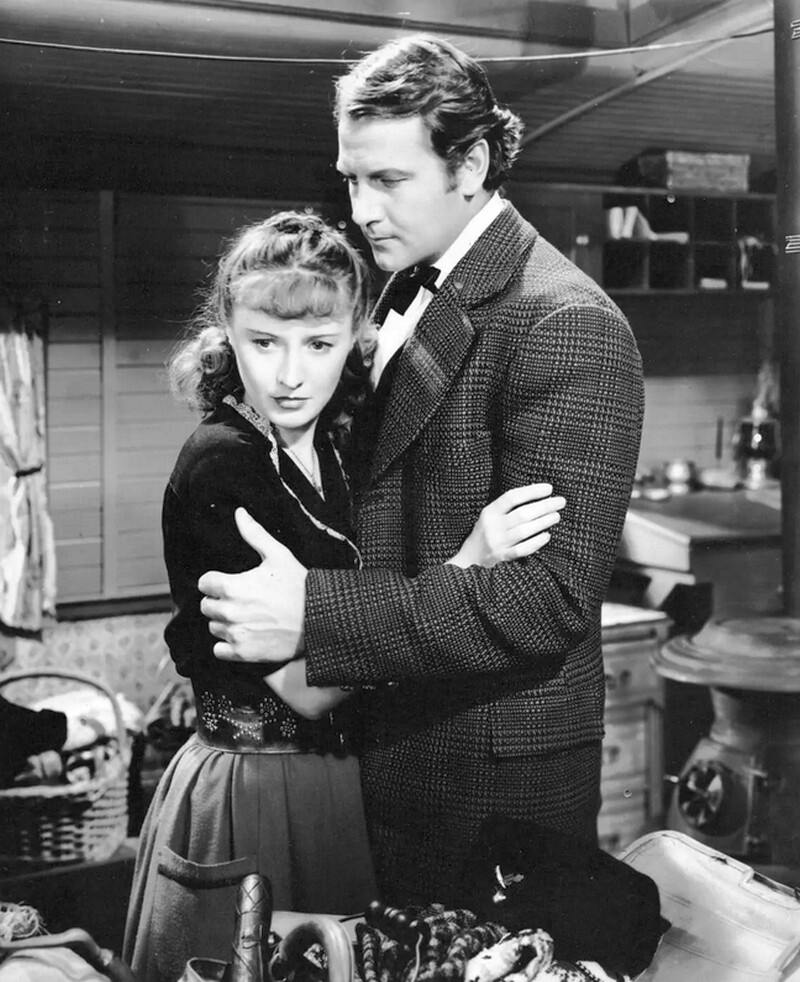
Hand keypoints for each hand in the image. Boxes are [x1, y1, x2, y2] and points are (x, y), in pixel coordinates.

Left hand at [198, 508, 306, 661]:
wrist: (320, 620)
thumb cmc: (299, 586)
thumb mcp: (278, 555)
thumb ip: (254, 534)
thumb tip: (239, 513)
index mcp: (232, 587)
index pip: (204, 583)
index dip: (216, 581)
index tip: (229, 583)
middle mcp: (230, 612)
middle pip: (206, 606)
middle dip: (219, 601)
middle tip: (241, 600)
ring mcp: (236, 634)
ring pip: (213, 627)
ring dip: (225, 623)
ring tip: (247, 617)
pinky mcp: (243, 653)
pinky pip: (219, 650)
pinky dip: (227, 645)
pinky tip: (244, 635)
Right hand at [447, 483, 564, 568]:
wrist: (469, 559)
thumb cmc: (485, 533)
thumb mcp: (490, 516)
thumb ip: (508, 507)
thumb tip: (537, 494)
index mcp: (489, 512)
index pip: (512, 497)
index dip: (532, 491)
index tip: (549, 488)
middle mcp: (492, 526)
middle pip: (522, 514)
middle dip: (544, 506)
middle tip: (560, 501)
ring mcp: (497, 543)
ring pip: (524, 531)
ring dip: (543, 522)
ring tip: (557, 516)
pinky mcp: (502, 557)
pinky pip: (522, 550)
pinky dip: (536, 542)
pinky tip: (547, 536)